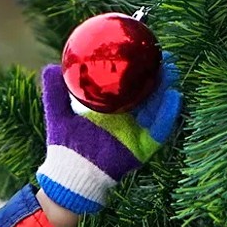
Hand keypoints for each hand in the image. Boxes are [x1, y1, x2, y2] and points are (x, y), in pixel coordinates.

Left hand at [36, 54, 182, 213]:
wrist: (68, 175)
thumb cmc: (64, 147)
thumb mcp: (59, 114)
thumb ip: (55, 92)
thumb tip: (52, 66)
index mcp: (109, 110)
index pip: (129, 87)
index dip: (138, 70)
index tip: (144, 51)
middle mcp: (126, 119)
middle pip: (148, 94)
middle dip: (158, 76)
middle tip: (165, 56)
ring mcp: (135, 133)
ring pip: (157, 107)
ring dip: (166, 89)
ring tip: (170, 70)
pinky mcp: (141, 147)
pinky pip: (160, 129)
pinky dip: (167, 114)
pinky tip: (174, 96)